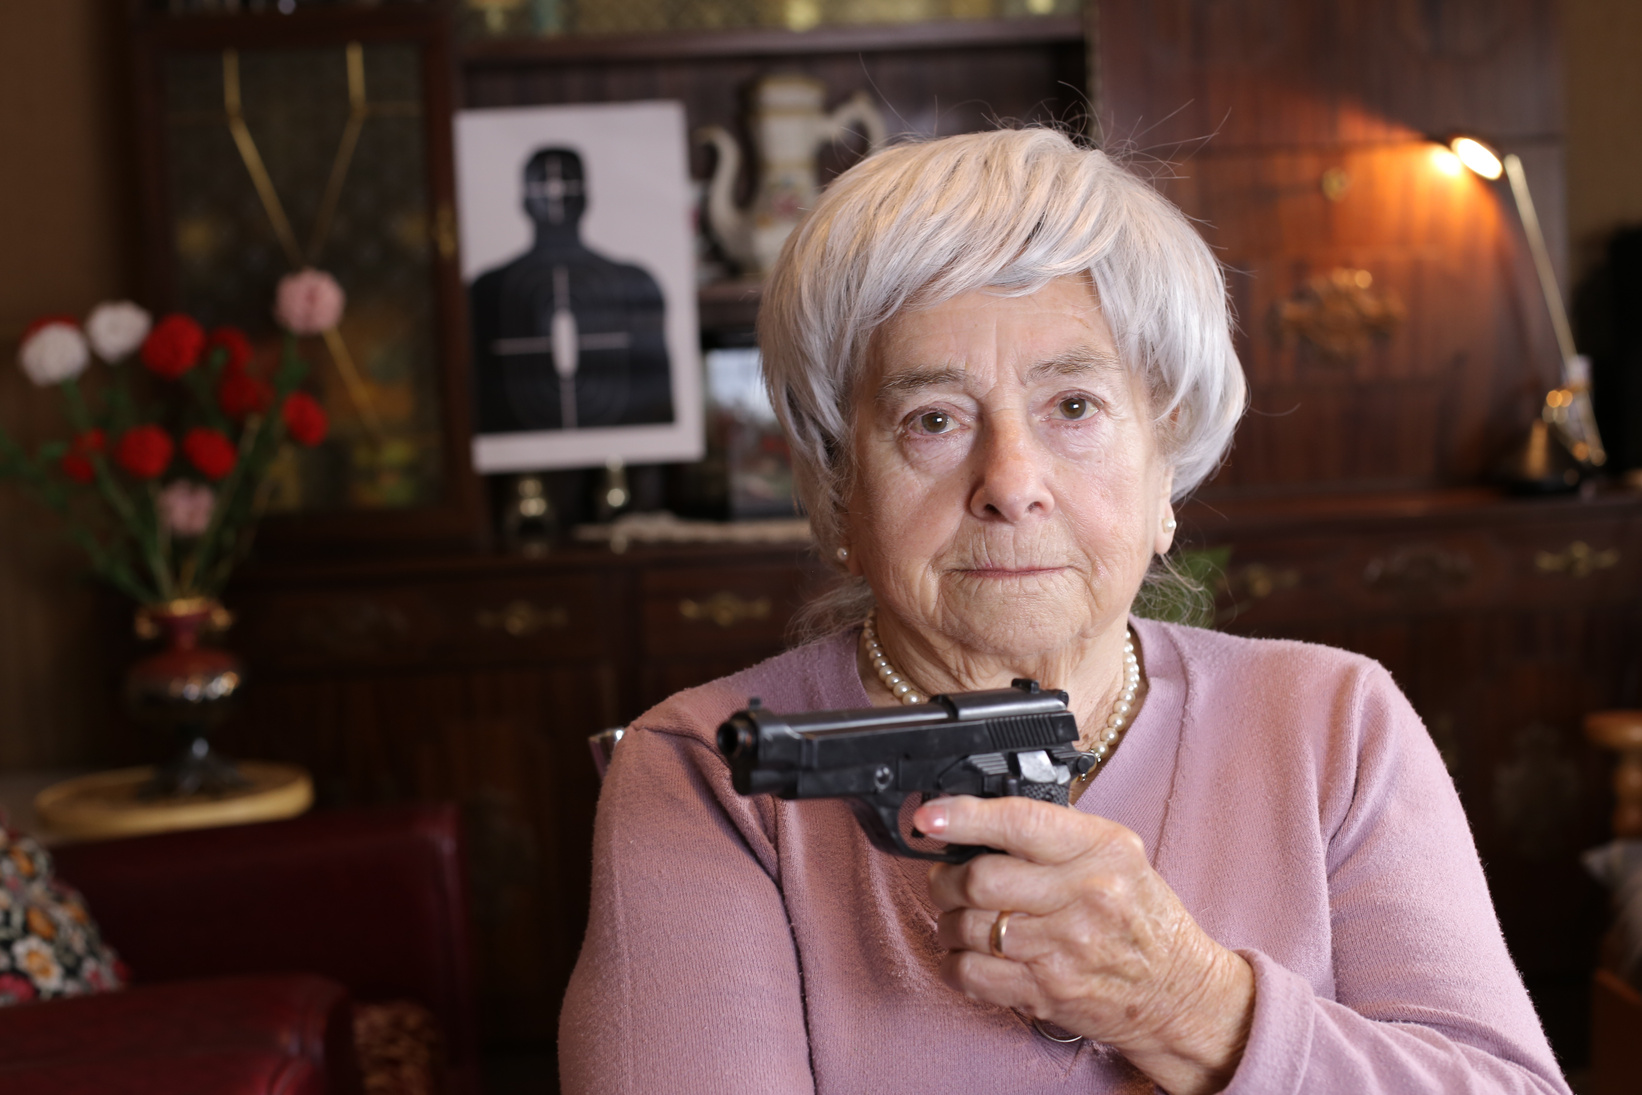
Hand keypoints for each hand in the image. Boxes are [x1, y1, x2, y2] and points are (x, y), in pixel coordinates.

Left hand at [915, 795, 1253, 1094]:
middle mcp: (1084, 897)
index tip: (929, 817)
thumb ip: (1057, 834)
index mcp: (1101, 851)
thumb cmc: (1142, 917)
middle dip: (946, 877)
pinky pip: (970, 975)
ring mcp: (1063, 950)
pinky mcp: (1045, 993)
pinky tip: (967, 952)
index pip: (1020, 823)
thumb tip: (978, 818)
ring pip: (966, 927)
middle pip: (980, 879)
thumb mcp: (1117, 856)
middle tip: (948, 877)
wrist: (1179, 991)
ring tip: (961, 916)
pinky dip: (954, 961)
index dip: (964, 817)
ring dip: (948, 920)